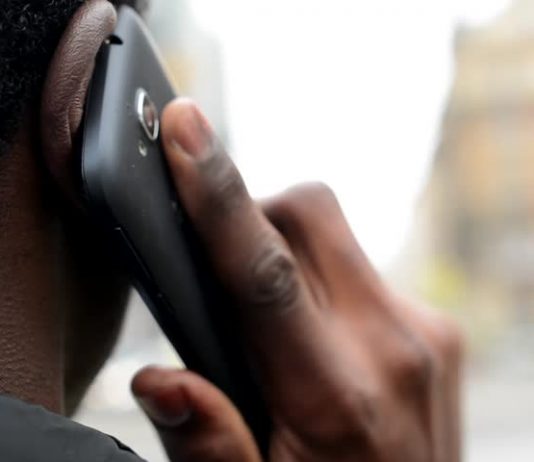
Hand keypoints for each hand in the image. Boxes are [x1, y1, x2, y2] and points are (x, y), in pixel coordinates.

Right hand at [131, 98, 462, 461]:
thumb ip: (207, 442)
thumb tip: (159, 377)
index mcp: (336, 396)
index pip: (261, 268)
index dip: (214, 190)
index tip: (182, 128)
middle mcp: (391, 345)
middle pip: (306, 214)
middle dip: (249, 215)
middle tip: (222, 274)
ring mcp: (425, 328)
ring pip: (331, 232)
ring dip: (283, 250)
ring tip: (272, 318)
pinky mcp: (436, 324)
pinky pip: (358, 264)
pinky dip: (318, 275)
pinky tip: (315, 328)